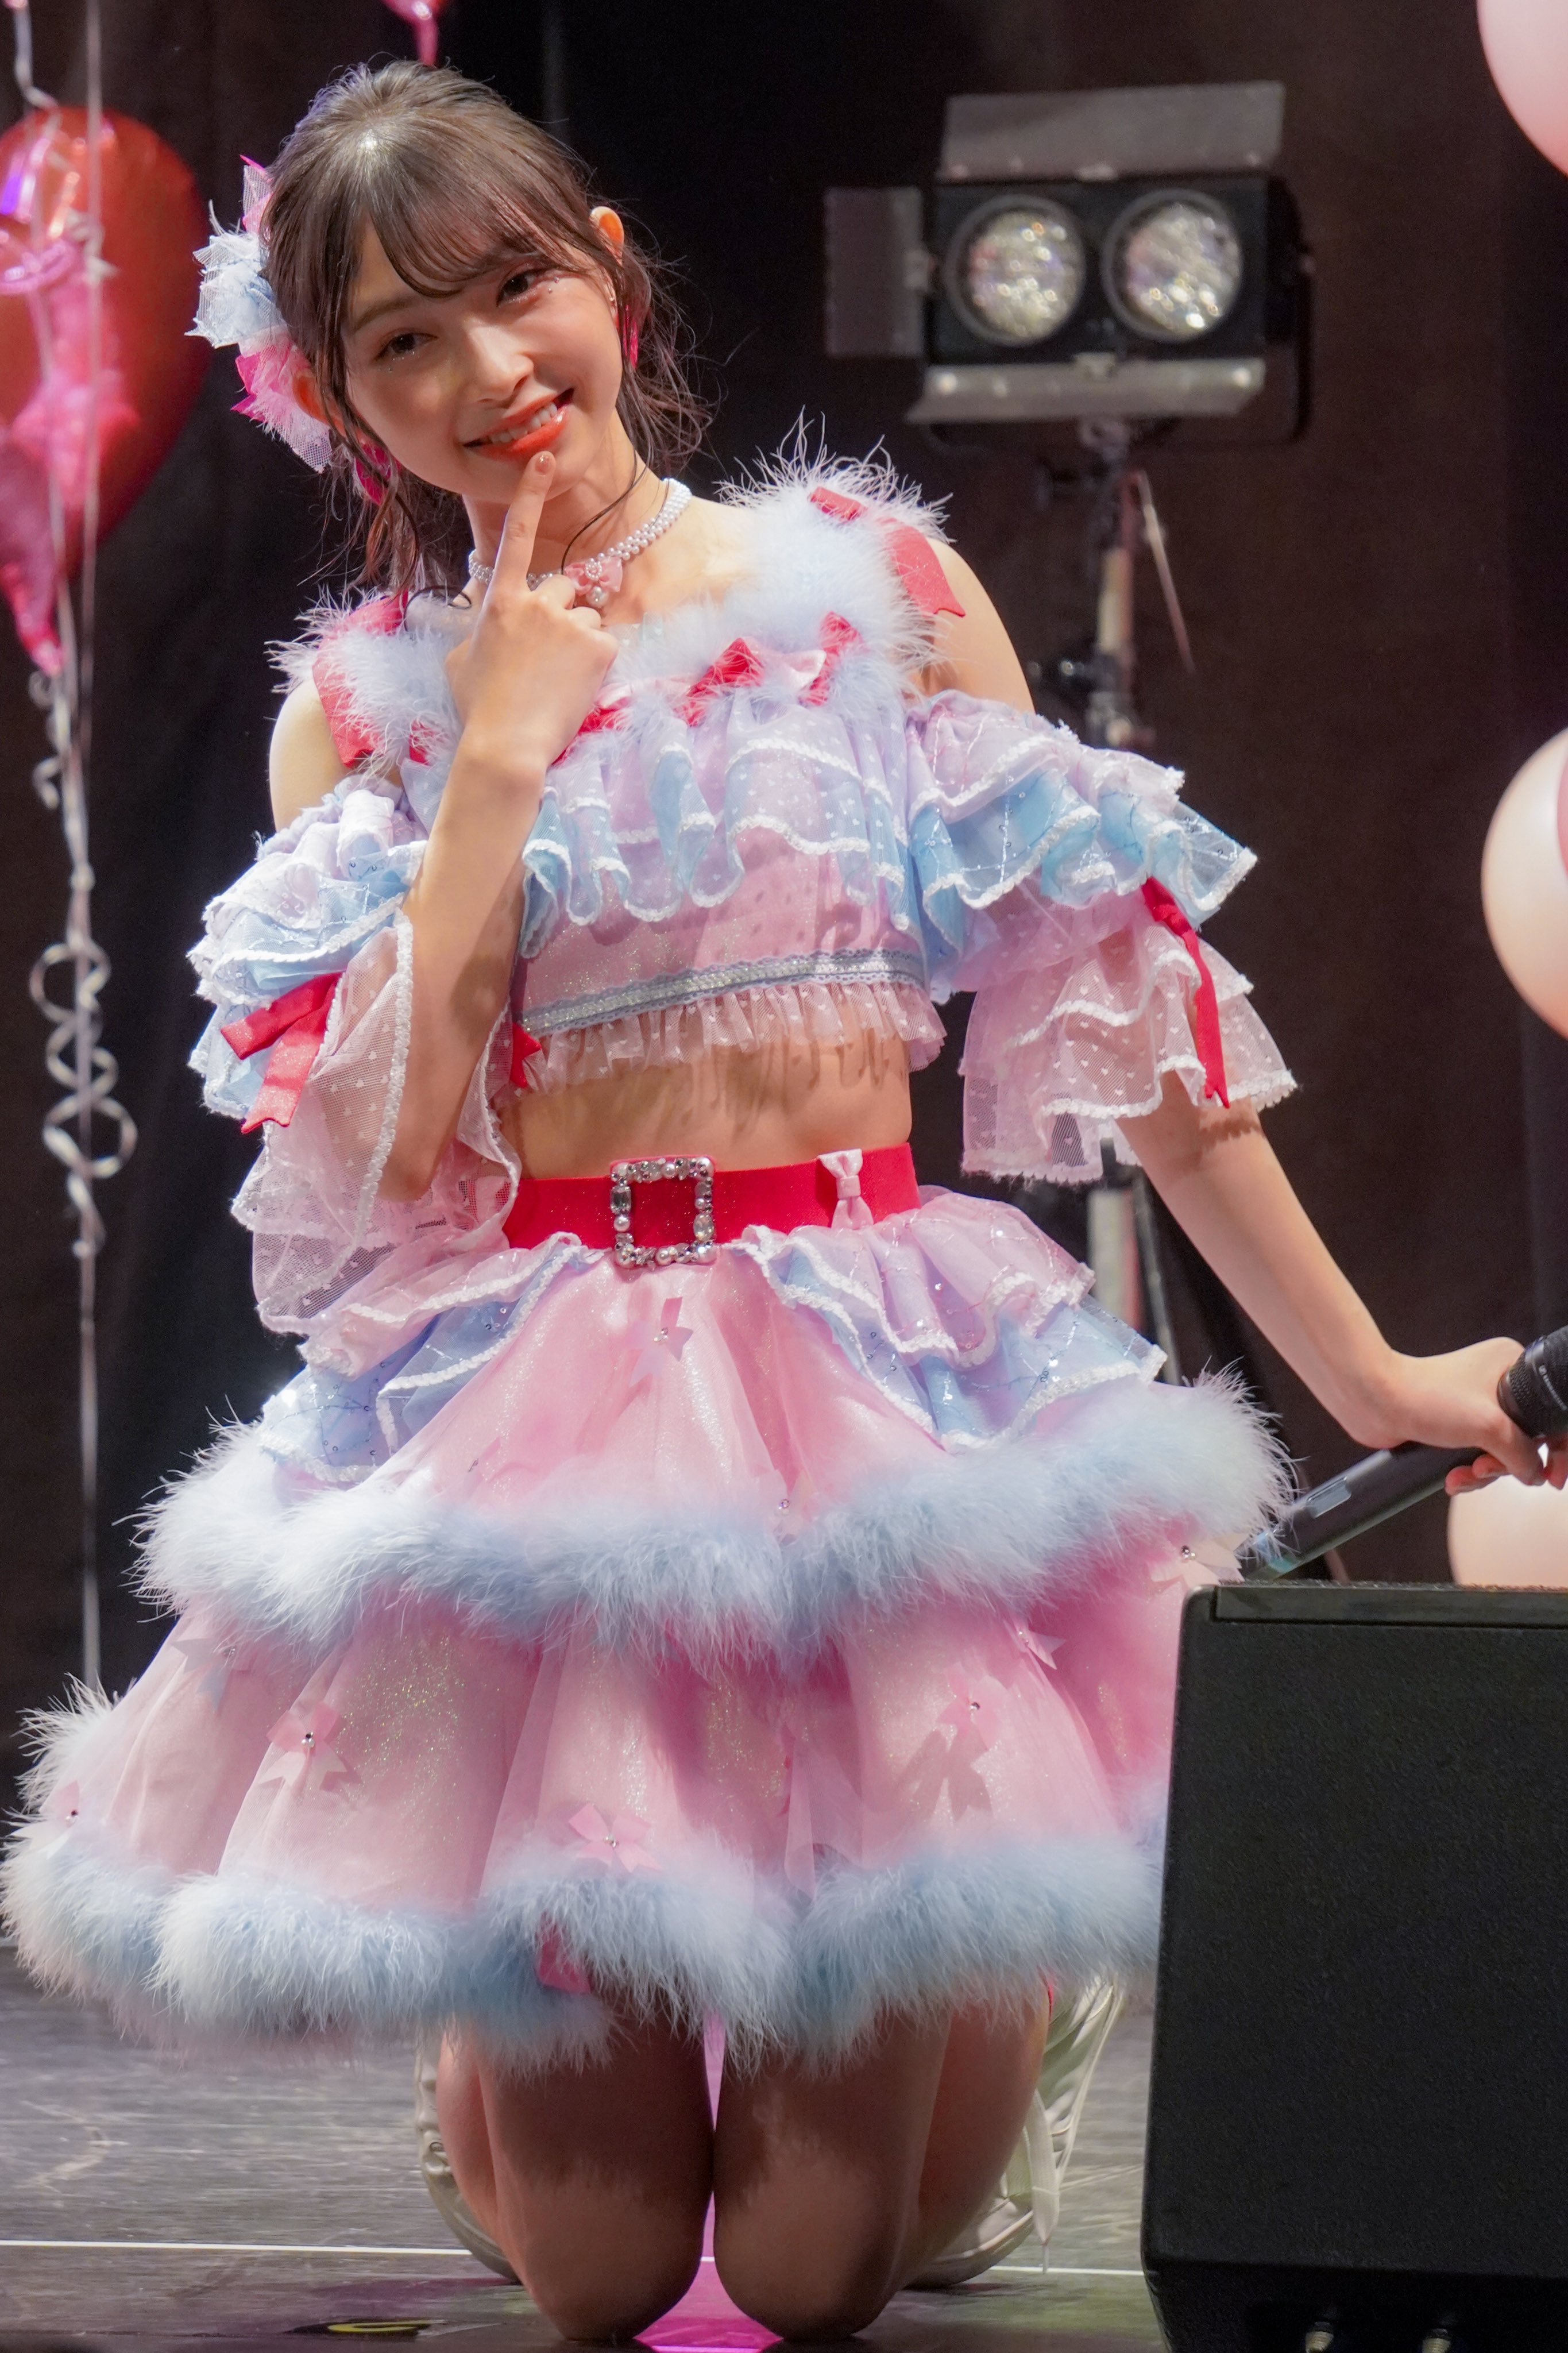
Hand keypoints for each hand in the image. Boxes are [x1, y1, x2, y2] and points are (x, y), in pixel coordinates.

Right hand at [444, 452, 616, 775]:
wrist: (506, 746)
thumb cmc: (477, 707)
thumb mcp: (460, 659)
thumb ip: (477, 628)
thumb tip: (485, 623)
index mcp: (500, 601)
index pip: (516, 536)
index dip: (530, 494)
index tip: (544, 458)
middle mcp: (537, 601)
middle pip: (564, 588)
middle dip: (561, 614)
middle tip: (547, 658)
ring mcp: (570, 623)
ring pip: (587, 619)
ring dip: (579, 642)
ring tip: (557, 680)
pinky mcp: (598, 647)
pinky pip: (604, 644)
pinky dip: (594, 664)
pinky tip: (572, 687)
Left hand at [1366, 1339, 1567, 1494]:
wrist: (1372, 1401)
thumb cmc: (1425, 1397)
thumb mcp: (1489, 1426)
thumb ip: (1522, 1454)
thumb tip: (1535, 1475)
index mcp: (1513, 1366)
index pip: (1551, 1412)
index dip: (1557, 1449)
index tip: (1554, 1476)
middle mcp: (1497, 1383)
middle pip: (1527, 1438)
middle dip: (1508, 1464)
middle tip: (1488, 1470)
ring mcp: (1475, 1405)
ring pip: (1500, 1453)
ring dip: (1484, 1473)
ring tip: (1463, 1475)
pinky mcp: (1454, 1426)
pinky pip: (1476, 1457)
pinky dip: (1467, 1472)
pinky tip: (1452, 1479)